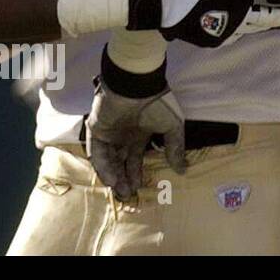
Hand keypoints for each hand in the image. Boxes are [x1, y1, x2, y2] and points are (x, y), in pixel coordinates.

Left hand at [86, 49, 186, 201]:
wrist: (136, 84)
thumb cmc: (156, 103)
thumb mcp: (172, 127)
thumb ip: (174, 148)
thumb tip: (183, 170)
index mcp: (138, 133)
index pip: (134, 158)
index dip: (135, 173)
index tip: (139, 188)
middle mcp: (122, 134)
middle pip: (119, 161)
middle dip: (123, 178)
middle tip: (127, 195)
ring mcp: (108, 131)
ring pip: (107, 159)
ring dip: (112, 175)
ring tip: (120, 190)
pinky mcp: (96, 128)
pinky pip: (96, 150)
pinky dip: (101, 165)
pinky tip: (110, 178)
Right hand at [130, 0, 279, 46]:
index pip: (273, 2)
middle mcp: (236, 19)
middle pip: (265, 19)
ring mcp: (222, 32)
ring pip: (250, 28)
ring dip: (263, 23)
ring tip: (276, 21)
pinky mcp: (207, 39)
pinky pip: (231, 32)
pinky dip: (241, 27)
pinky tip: (243, 24)